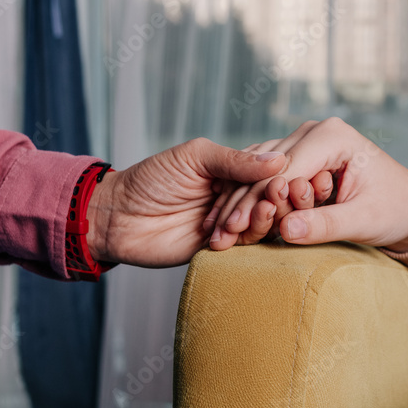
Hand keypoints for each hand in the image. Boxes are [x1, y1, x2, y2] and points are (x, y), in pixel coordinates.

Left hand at [85, 137, 285, 266]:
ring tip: (265, 210)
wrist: (118, 216)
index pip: (266, 172)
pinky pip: (245, 246)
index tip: (289, 176)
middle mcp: (236, 197)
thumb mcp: (194, 157)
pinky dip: (250, 237)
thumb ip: (233, 160)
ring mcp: (230, 224)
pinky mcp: (222, 250)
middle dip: (276, 198)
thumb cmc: (150, 179)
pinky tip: (248, 227)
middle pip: (270, 199)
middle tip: (279, 196)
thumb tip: (277, 159)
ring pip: (262, 223)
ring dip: (265, 217)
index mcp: (232, 170)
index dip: (279, 175)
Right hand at [211, 117, 407, 250]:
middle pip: (266, 171)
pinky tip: (227, 223)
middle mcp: (313, 131)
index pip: (283, 170)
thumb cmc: (395, 210)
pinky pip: (265, 179)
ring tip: (217, 234)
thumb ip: (326, 225)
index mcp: (331, 135)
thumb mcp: (364, 221)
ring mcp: (303, 141)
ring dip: (238, 204)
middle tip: (216, 236)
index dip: (256, 201)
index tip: (234, 229)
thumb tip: (287, 231)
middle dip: (241, 205)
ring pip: (259, 174)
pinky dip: (248, 201)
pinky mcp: (297, 155)